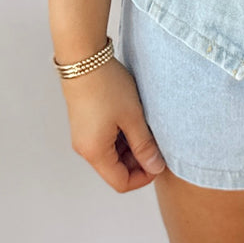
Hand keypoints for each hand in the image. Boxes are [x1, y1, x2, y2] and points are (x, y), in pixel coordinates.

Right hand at [59, 56, 167, 191]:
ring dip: (131, 147)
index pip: (121, 183)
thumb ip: (144, 146)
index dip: (143, 177)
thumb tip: (155, 168)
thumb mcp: (132, 117)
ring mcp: (84, 136)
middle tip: (156, 142)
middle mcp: (85, 148)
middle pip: (115, 170)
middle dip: (138, 161)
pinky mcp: (85, 124)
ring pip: (112, 155)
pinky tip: (133, 119)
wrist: (83, 59)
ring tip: (145, 127)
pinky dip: (122, 137)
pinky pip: (106, 141)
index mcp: (95, 152)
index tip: (159, 161)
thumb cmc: (107, 86)